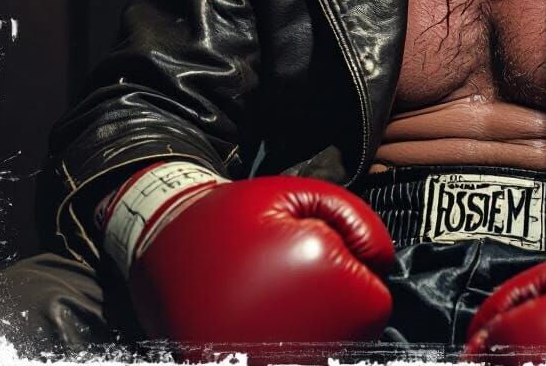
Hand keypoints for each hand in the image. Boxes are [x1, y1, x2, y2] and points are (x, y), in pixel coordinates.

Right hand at [101, 162, 394, 355]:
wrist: (162, 240)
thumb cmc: (238, 215)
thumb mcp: (301, 195)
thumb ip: (357, 220)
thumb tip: (383, 262)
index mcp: (320, 285)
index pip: (374, 304)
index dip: (355, 270)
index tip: (319, 249)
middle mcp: (298, 341)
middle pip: (352, 337)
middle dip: (334, 304)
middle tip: (290, 275)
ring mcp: (269, 362)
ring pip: (324, 353)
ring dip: (312, 331)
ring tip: (274, 300)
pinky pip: (294, 359)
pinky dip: (288, 348)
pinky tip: (263, 324)